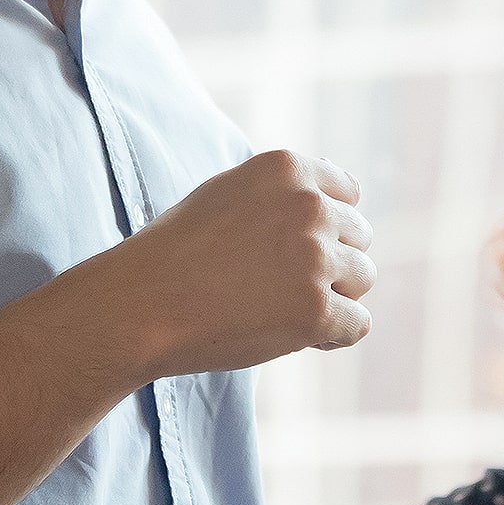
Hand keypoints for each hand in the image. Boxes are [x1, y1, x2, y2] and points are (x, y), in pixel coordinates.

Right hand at [103, 149, 374, 376]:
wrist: (140, 305)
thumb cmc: (176, 252)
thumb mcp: (230, 193)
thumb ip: (283, 192)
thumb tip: (342, 199)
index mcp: (288, 168)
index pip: (349, 195)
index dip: (328, 228)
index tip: (294, 250)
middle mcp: (309, 205)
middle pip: (359, 237)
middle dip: (331, 263)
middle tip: (280, 287)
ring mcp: (315, 258)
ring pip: (362, 279)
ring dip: (333, 297)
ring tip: (281, 310)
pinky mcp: (316, 310)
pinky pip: (356, 324)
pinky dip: (330, 335)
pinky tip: (292, 336)